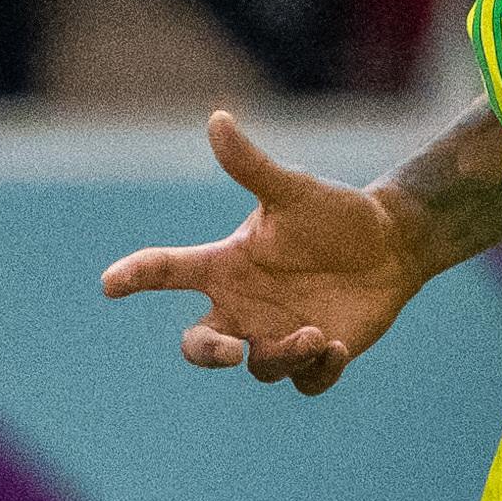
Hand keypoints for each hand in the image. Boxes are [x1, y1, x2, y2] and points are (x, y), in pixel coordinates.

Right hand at [99, 109, 433, 392]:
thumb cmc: (334, 214)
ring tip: (315, 333)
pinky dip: (317, 370)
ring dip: (283, 354)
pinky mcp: (314, 358)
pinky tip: (337, 346)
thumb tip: (218, 119)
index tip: (110, 283)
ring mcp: (277, 336)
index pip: (167, 271)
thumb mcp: (293, 190)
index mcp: (226, 265)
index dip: (135, 276)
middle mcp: (243, 307)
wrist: (391, 246)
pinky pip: (305, 382)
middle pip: (199, 345)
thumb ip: (252, 165)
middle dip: (207, 353)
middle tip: (229, 350)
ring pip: (260, 367)